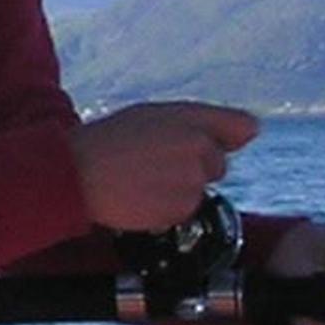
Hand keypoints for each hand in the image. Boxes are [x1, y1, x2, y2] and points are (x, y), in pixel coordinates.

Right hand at [71, 101, 259, 233]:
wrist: (74, 175)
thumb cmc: (106, 142)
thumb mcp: (150, 115)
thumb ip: (200, 121)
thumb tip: (250, 132)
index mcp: (190, 118)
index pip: (243, 127)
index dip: (227, 136)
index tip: (210, 142)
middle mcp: (198, 147)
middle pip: (217, 163)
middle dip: (194, 166)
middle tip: (152, 163)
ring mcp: (192, 180)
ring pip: (199, 188)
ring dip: (177, 189)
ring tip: (140, 180)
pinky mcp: (182, 208)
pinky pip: (183, 210)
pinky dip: (165, 207)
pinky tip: (139, 196)